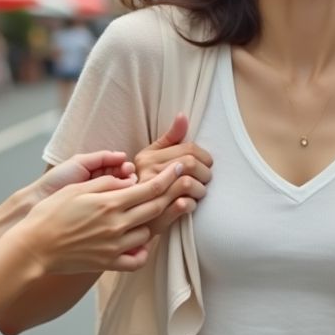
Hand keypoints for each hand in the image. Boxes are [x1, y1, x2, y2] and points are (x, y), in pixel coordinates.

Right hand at [10, 162, 185, 274]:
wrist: (34, 247)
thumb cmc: (51, 213)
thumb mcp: (77, 188)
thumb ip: (106, 183)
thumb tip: (130, 180)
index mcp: (110, 203)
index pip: (150, 188)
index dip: (169, 177)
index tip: (180, 167)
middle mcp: (117, 225)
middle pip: (155, 208)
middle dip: (172, 194)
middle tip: (182, 184)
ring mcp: (114, 246)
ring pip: (148, 233)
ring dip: (154, 222)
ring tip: (154, 212)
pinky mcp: (108, 263)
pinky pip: (137, 259)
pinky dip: (143, 251)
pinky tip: (139, 242)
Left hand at [11, 151, 136, 214]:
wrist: (38, 201)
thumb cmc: (56, 181)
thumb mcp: (79, 163)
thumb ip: (101, 158)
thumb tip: (123, 155)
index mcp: (97, 173)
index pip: (119, 170)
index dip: (126, 169)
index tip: (129, 169)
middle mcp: (100, 188)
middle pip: (123, 182)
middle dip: (129, 179)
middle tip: (131, 179)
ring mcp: (99, 203)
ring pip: (121, 196)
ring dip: (127, 192)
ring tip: (128, 190)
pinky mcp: (98, 217)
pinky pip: (114, 210)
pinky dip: (121, 206)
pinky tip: (124, 203)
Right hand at [133, 113, 211, 235]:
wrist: (128, 217)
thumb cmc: (145, 183)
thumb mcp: (152, 157)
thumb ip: (170, 138)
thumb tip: (183, 116)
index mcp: (147, 158)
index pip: (188, 149)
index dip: (204, 156)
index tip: (206, 164)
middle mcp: (146, 174)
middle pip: (190, 164)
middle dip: (205, 173)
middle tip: (206, 180)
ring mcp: (150, 196)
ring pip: (188, 183)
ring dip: (200, 190)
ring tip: (199, 193)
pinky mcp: (155, 218)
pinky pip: (183, 205)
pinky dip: (192, 205)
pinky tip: (190, 205)